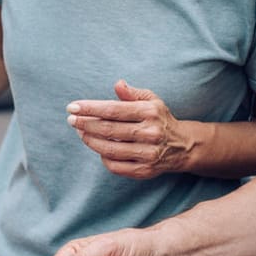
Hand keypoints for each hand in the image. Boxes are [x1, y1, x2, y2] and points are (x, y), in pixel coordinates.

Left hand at [68, 80, 191, 179]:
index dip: (90, 109)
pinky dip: (103, 157)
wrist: (183, 146)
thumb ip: (132, 94)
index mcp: (150, 112)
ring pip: (110, 149)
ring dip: (90, 140)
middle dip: (85, 124)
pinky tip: (98, 148)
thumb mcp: (152, 101)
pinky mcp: (145, 171)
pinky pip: (116, 166)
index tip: (72, 107)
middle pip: (109, 130)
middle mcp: (150, 133)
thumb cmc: (160, 119)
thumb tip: (118, 84)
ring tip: (80, 132)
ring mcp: (148, 154)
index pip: (113, 110)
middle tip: (71, 120)